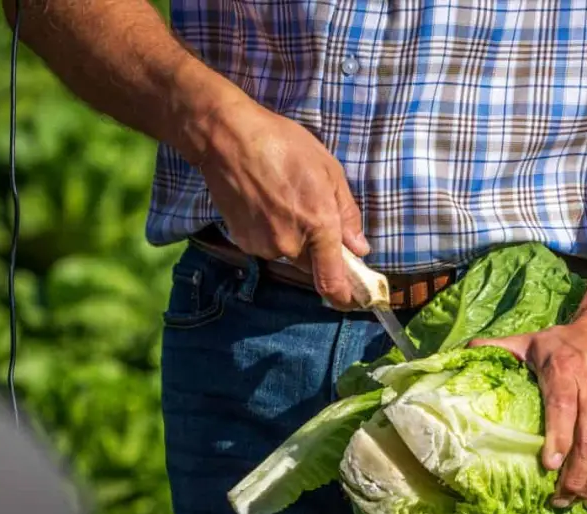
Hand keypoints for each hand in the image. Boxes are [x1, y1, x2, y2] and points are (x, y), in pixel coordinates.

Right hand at [195, 101, 370, 309]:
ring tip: (285, 201)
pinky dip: (272, 233)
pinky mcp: (243, 241)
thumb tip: (359, 249)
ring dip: (294, 239)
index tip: (352, 302)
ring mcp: (263, 245)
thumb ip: (347, 214)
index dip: (344, 297)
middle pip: (313, 266)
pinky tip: (266, 205)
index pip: (332, 280)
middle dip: (319, 253)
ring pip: (290, 254)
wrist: (227, 138)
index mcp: (319, 225)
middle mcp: (290, 243)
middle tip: (312, 217)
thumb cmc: (283, 146)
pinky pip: (268, 246)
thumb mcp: (330, 171)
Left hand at [472, 310, 586, 505]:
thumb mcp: (534, 340)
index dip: (558, 440)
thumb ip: (502, 348)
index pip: (564, 409)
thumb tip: (464, 353)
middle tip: (558, 499)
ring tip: (575, 500)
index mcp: (566, 372)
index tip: (548, 466)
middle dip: (574, 477)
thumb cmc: (570, 342)